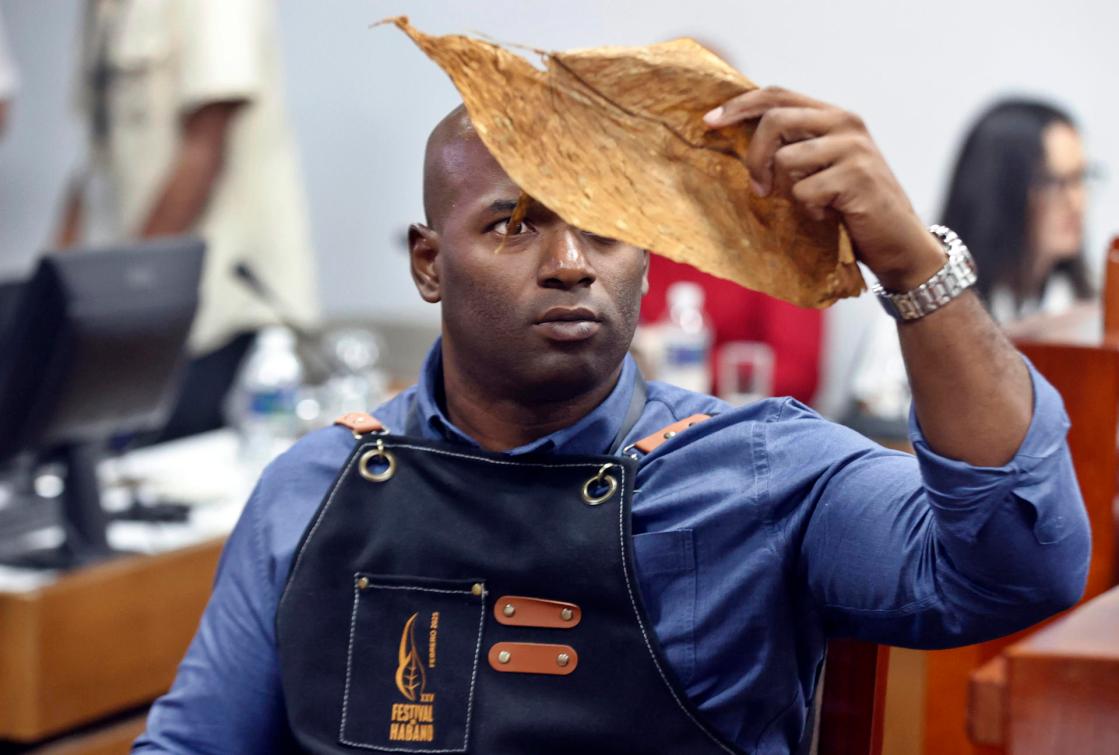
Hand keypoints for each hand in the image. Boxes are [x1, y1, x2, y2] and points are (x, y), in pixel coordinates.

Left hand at [703, 87, 943, 290]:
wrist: (899, 241)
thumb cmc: (852, 207)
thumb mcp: (821, 168)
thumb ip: (794, 148)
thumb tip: (741, 139)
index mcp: (833, 116)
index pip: (778, 95)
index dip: (740, 105)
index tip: (709, 121)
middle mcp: (846, 123)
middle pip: (776, 119)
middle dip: (754, 155)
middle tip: (757, 187)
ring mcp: (854, 149)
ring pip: (786, 159)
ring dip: (787, 190)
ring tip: (812, 204)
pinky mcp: (856, 177)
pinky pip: (803, 192)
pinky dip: (809, 211)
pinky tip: (831, 216)